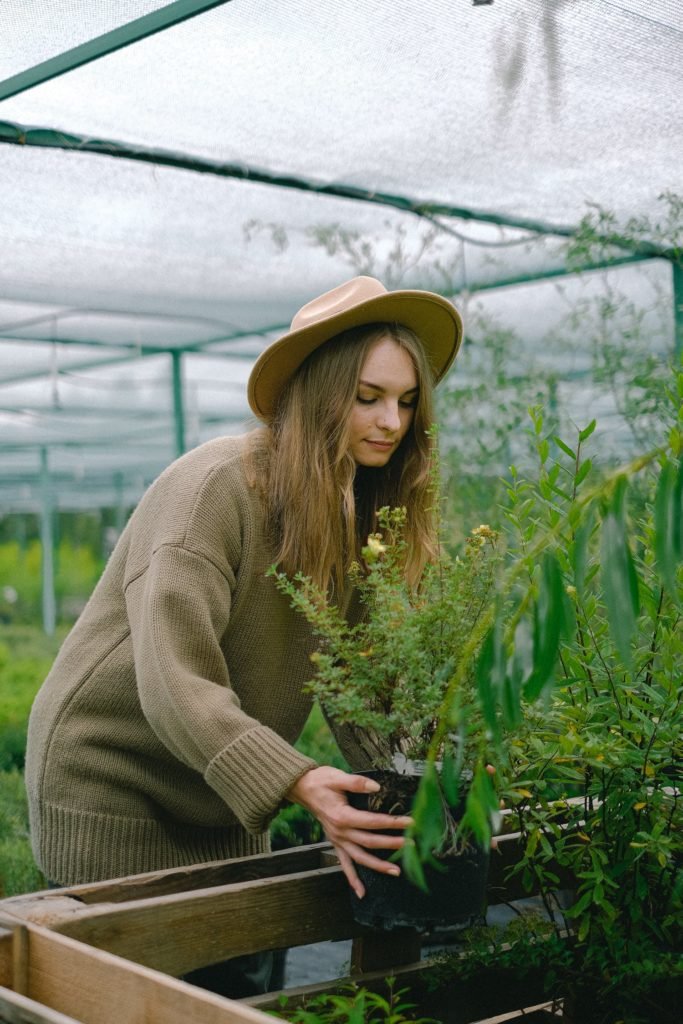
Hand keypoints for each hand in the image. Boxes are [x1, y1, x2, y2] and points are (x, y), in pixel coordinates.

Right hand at [287, 766, 412, 898]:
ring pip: (360, 858)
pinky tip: (361, 892)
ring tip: (396, 871)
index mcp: (342, 816)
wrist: (302, 788)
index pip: (372, 822)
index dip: (392, 823)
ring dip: (378, 866)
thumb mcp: (337, 777)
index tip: (410, 823)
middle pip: (369, 842)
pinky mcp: (335, 843)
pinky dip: (352, 879)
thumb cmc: (320, 781)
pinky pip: (344, 864)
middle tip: (411, 844)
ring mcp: (337, 840)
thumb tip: (376, 787)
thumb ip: (357, 782)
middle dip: (391, 844)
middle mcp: (340, 832)